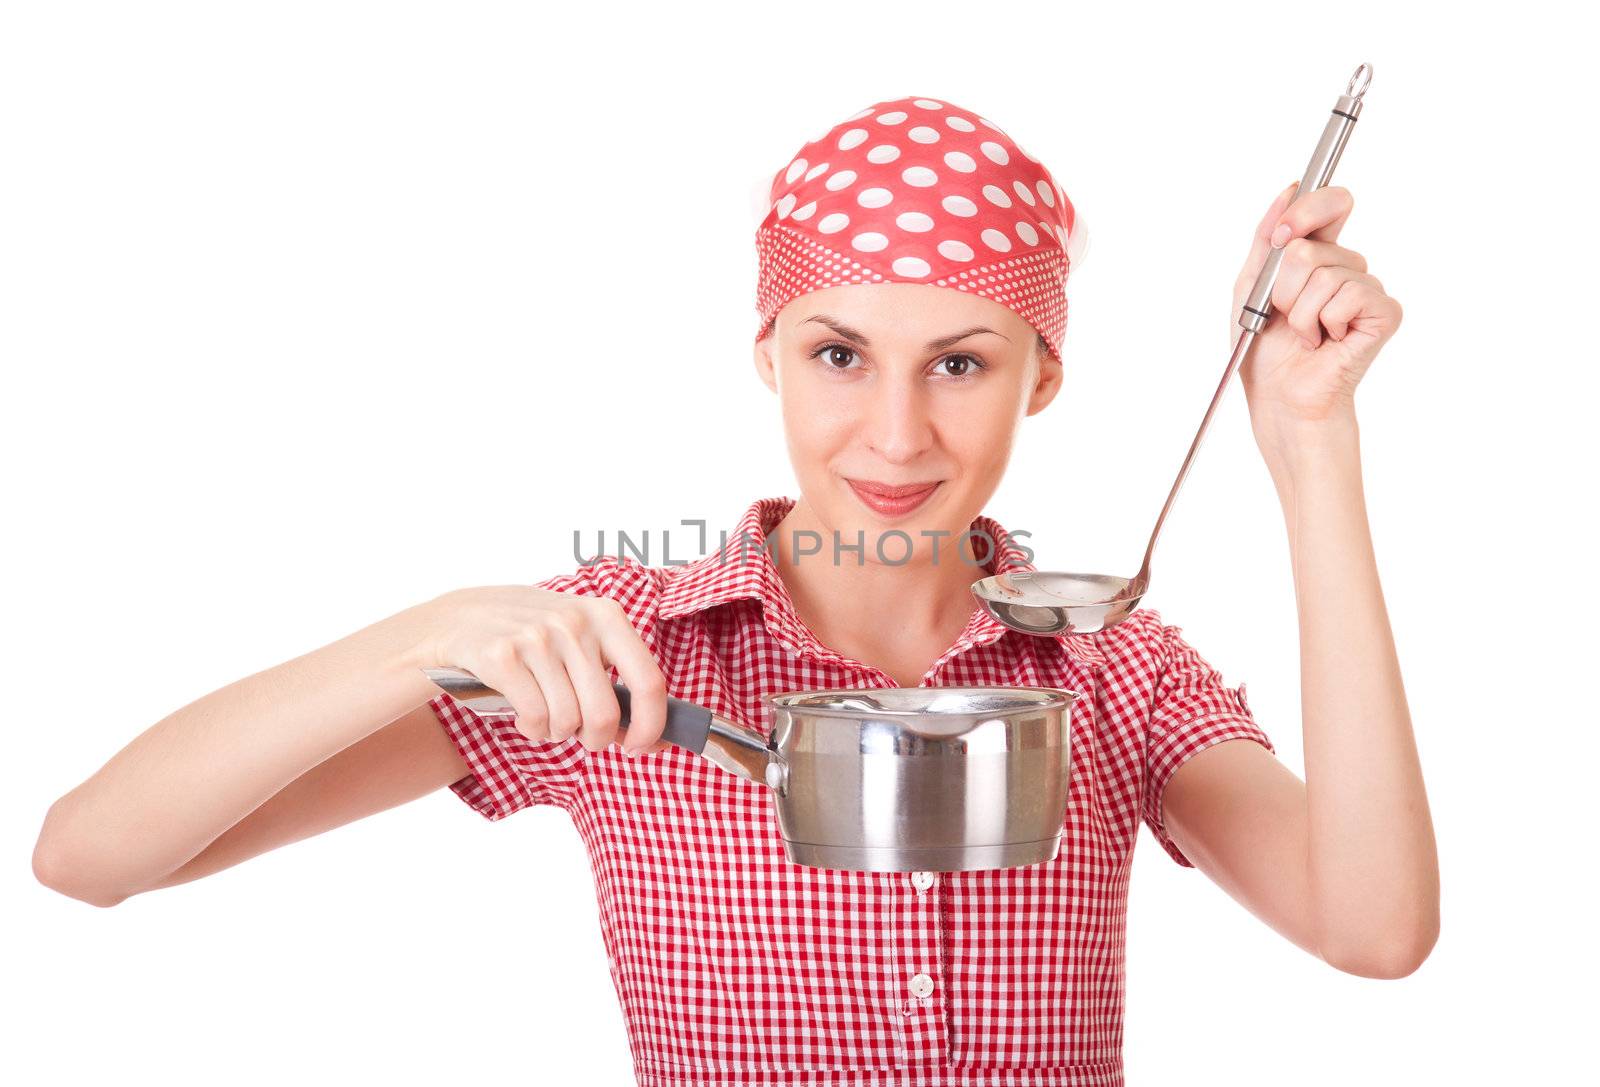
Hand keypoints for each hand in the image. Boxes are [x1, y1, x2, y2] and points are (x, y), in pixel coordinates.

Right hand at [418, 586, 670, 756]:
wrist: (457, 618)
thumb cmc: (532, 639)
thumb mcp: (579, 637)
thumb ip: (618, 677)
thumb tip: (660, 737)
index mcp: (606, 615)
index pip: (649, 682)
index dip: (651, 726)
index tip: (639, 746)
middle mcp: (574, 621)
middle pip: (605, 714)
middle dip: (595, 739)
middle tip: (580, 734)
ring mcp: (536, 636)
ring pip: (567, 721)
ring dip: (557, 733)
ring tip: (544, 716)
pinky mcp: (501, 655)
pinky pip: (535, 718)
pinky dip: (532, 730)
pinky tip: (522, 715)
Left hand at [1232, 182, 1403, 434]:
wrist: (1279, 399)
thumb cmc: (1266, 352)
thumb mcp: (1250, 288)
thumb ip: (1266, 239)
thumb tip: (1290, 190)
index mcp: (1318, 256)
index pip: (1330, 204)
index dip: (1306, 210)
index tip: (1282, 236)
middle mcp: (1347, 268)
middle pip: (1312, 246)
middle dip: (1283, 287)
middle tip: (1284, 316)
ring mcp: (1367, 290)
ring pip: (1325, 274)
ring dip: (1300, 312)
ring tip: (1305, 335)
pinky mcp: (1384, 313)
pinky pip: (1349, 295)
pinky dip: (1323, 322)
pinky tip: (1326, 342)